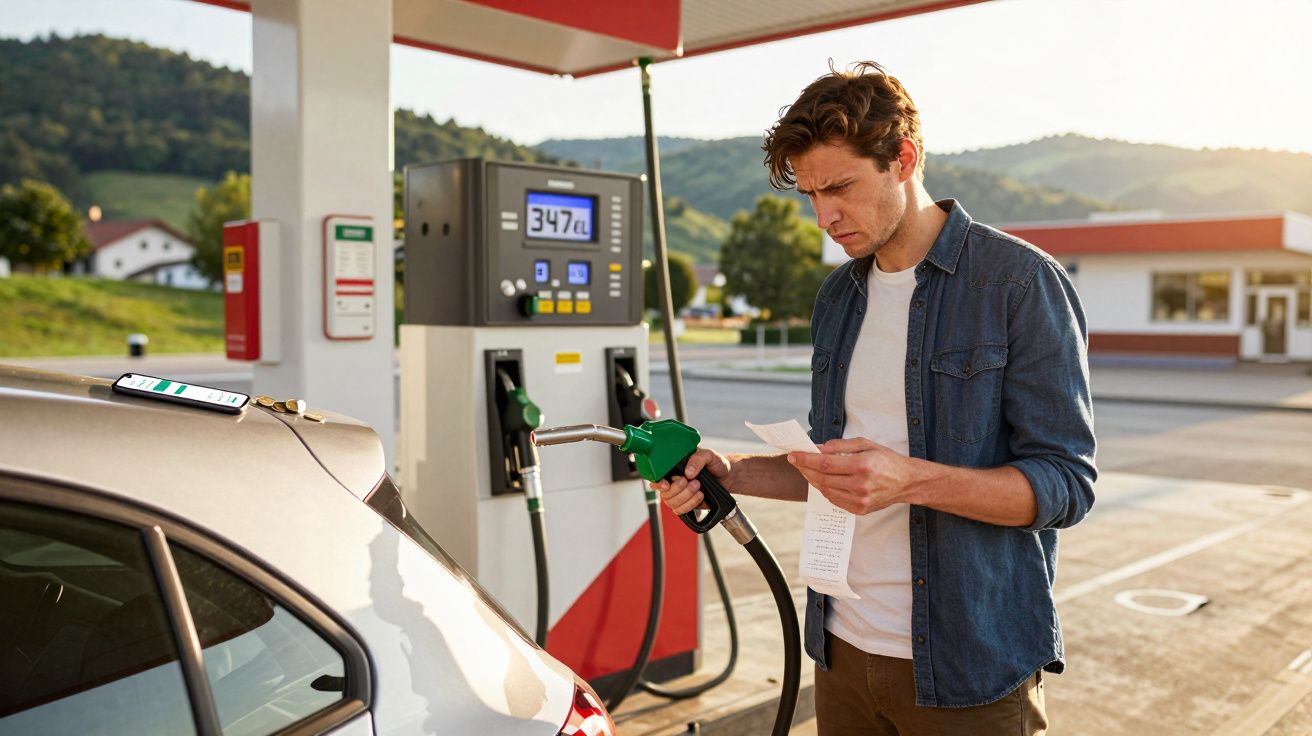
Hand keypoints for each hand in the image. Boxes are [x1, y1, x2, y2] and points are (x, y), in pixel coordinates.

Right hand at [649, 447, 730, 514]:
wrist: (727, 477)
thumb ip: (697, 459)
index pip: (657, 477)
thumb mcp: (709, 455)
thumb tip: (688, 472)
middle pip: (664, 493)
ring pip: (672, 503)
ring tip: (699, 487)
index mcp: (674, 467)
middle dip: (679, 489)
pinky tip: (700, 496)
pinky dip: (690, 504)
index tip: (666, 484)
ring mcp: (679, 494)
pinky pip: (680, 510)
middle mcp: (673, 481)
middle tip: (694, 482)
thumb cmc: (716, 464)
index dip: (658, 483)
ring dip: (686, 497)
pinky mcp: (686, 504)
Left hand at [787, 437, 915, 514]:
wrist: (907, 482)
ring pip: (826, 490)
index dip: (806, 459)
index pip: (825, 463)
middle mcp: (860, 485)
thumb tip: (818, 447)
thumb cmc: (887, 460)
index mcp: (862, 466)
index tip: (793, 455)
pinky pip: (834, 500)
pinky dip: (824, 489)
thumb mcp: (866, 444)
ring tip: (806, 469)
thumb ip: (840, 445)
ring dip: (812, 479)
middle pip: (822, 478)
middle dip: (805, 468)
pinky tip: (821, 480)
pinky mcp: (859, 510)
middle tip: (795, 461)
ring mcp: (860, 500)